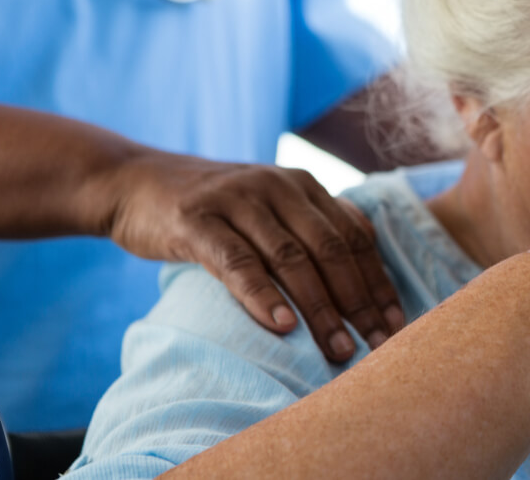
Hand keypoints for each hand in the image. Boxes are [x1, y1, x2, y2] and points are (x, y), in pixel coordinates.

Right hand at [101, 152, 402, 360]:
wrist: (132, 181)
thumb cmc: (211, 208)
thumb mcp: (267, 208)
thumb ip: (310, 230)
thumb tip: (363, 278)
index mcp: (302, 185)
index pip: (354, 237)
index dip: (378, 282)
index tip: (397, 325)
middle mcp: (277, 186)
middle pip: (331, 249)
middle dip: (359, 302)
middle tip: (375, 346)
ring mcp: (236, 200)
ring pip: (291, 258)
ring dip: (320, 308)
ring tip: (337, 349)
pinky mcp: (196, 220)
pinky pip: (238, 262)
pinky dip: (264, 296)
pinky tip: (283, 326)